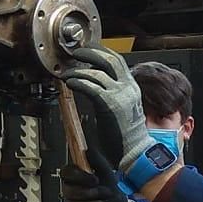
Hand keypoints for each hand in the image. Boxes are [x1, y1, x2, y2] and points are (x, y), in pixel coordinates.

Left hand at [60, 47, 148, 173]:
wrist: (135, 152)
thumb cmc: (125, 134)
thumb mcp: (123, 106)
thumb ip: (113, 92)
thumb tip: (94, 81)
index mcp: (131, 87)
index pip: (118, 61)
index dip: (101, 51)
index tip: (88, 49)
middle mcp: (128, 87)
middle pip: (110, 59)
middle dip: (90, 53)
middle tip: (77, 53)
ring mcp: (120, 95)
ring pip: (98, 72)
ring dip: (79, 70)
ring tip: (68, 73)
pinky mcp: (110, 105)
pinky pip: (91, 87)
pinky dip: (78, 82)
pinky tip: (71, 83)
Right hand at [60, 163, 140, 201]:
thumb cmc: (109, 188)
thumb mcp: (106, 172)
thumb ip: (96, 160)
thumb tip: (86, 150)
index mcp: (72, 177)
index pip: (65, 173)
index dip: (79, 177)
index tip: (95, 180)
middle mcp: (67, 191)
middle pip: (71, 192)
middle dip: (94, 193)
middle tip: (108, 192)